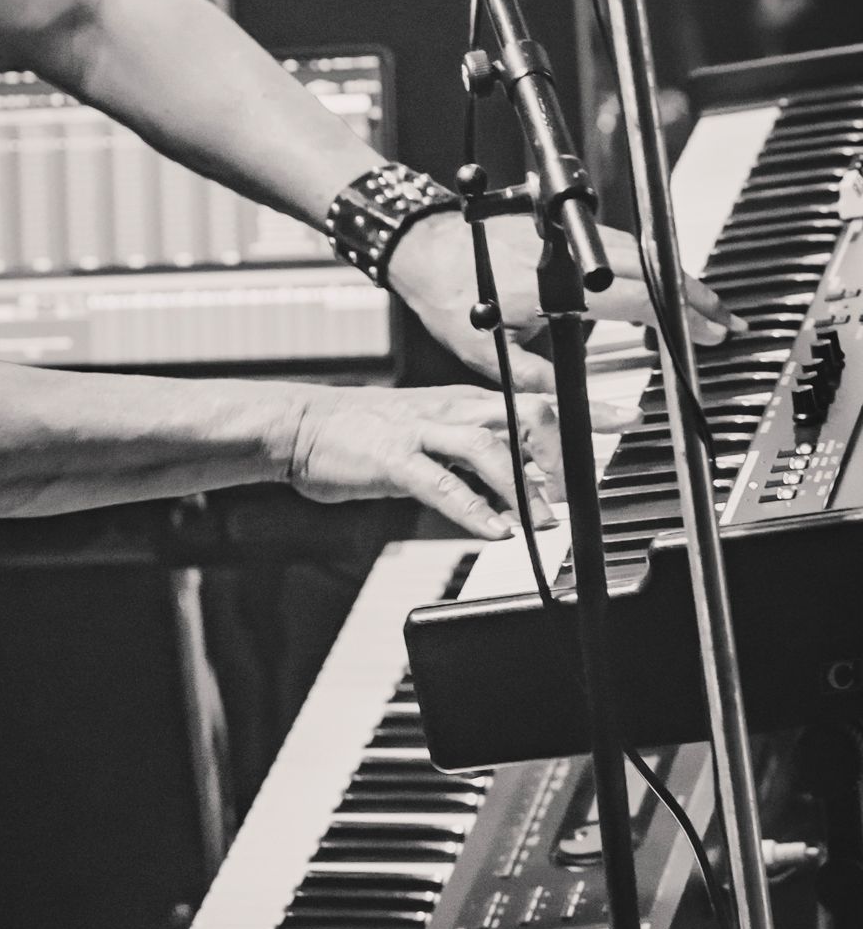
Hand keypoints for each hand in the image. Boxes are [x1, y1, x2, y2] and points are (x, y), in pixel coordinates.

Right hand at [284, 383, 568, 539]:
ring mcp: (421, 432)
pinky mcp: (393, 459)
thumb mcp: (429, 438)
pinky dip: (472, 508)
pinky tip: (492, 529)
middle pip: (522, 415)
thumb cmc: (362, 434)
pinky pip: (441, 483)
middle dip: (560, 453)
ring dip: (521, 485)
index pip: (534, 399)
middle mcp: (449, 411)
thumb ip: (476, 458)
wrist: (301, 426)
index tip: (626, 419)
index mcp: (462, 403)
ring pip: (487, 446)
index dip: (584, 410)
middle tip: (579, 488)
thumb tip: (523, 486)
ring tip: (541, 520)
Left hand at [385, 212, 743, 395]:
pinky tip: (658, 286)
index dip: (675, 316)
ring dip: (672, 278)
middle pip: (647, 268)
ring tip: (701, 307)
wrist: (422, 245)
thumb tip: (582, 404)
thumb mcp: (487, 353)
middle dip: (692, 295)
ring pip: (636, 252)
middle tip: (722, 322)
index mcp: (551, 288)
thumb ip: (538, 380)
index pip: (632, 298)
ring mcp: (564, 236)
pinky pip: (618, 245)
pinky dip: (646, 265)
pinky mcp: (561, 229)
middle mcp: (564, 255)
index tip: (703, 332)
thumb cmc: (447, 296)